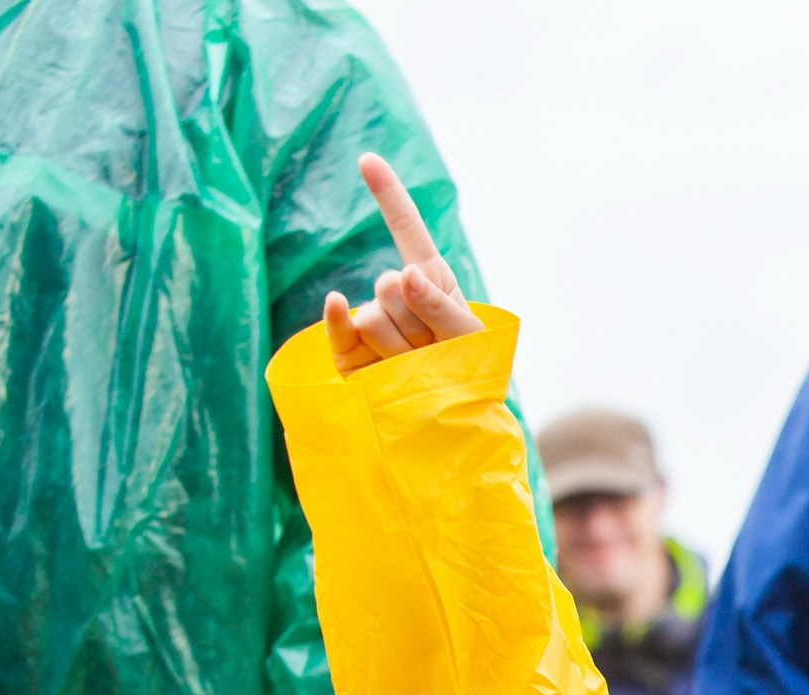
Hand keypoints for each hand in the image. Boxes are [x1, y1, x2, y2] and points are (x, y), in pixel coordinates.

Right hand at [322, 153, 482, 371]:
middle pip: (390, 285)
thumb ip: (441, 305)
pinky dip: (339, 319)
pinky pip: (341, 331)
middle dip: (418, 322)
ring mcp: (369, 321)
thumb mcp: (469, 338)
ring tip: (417, 368)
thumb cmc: (466, 374)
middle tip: (434, 351)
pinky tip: (339, 304)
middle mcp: (394, 295)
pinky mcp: (349, 351)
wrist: (449, 421)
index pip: (407, 230)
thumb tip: (404, 274)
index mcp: (428, 280)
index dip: (388, 196)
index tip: (367, 159)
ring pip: (374, 317)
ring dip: (401, 347)